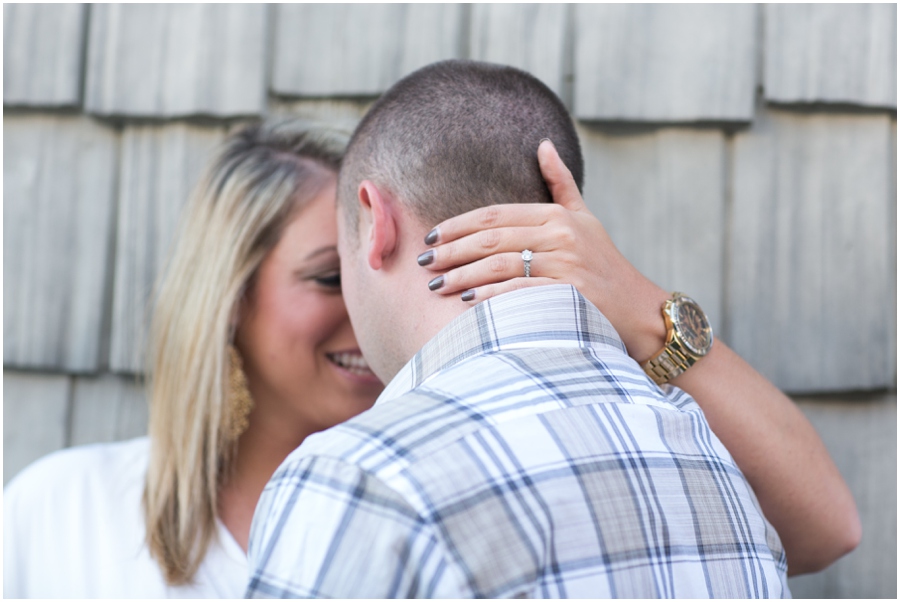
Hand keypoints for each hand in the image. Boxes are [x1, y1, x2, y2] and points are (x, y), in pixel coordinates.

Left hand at [418, 139, 668, 361]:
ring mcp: (566, 265)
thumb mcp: (584, 218)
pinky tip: (467, 301)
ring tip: (436, 286)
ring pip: (499, 265)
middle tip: (424, 262)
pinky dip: (490, 296)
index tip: (432, 236)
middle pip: (491, 239)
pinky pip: (519, 292)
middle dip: (451, 251)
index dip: (458, 224)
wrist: (638, 309)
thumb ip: (560, 183)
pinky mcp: (569, 295)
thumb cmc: (605, 264)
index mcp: (558, 216)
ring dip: (462, 276)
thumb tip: (543, 144)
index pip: (495, 215)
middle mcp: (561, 236)